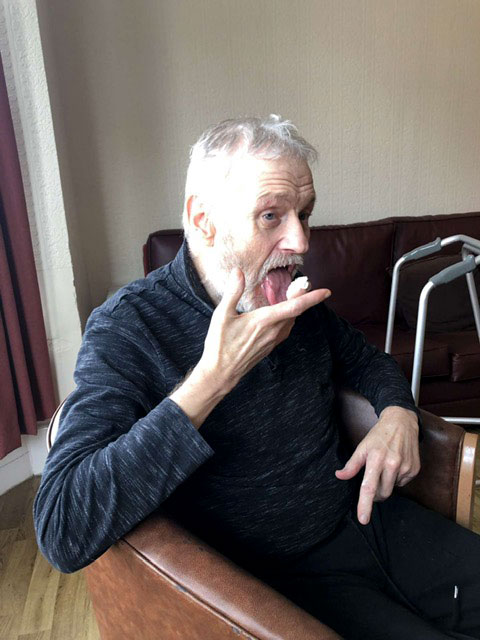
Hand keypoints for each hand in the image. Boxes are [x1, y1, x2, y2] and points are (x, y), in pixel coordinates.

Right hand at [198, 268, 330, 391]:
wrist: (221, 372)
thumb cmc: (220, 344)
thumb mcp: (222, 315)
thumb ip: (233, 292)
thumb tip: (238, 271)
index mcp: (264, 320)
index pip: (295, 306)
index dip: (312, 298)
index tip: (326, 292)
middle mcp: (273, 331)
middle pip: (295, 312)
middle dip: (302, 298)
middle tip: (302, 284)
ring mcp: (272, 340)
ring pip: (291, 321)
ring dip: (294, 308)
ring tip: (291, 296)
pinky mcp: (269, 347)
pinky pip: (285, 330)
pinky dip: (287, 318)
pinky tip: (279, 314)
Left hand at [335, 406, 420, 524]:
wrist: (401, 422)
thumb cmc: (379, 435)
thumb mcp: (362, 447)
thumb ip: (352, 464)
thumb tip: (339, 476)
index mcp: (376, 459)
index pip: (369, 487)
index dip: (365, 504)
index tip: (363, 519)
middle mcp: (392, 464)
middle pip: (382, 493)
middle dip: (376, 494)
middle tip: (373, 478)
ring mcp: (405, 467)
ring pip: (392, 488)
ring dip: (386, 483)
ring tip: (385, 465)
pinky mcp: (415, 469)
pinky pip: (402, 483)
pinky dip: (396, 478)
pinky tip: (396, 464)